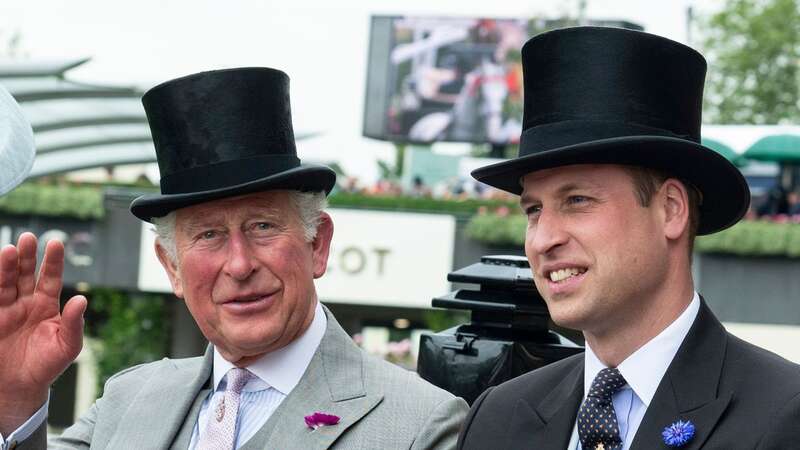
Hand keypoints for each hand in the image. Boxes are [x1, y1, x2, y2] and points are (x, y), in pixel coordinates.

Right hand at [0, 232, 85, 433]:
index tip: (55, 243)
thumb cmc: (48, 365)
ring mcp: (6, 310)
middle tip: (27, 238)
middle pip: (26, 274)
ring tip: (9, 250)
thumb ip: (74, 323)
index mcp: (47, 305)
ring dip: (7, 267)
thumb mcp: (68, 346)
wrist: (21, 387)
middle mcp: (26, 302)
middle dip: (27, 256)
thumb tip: (82, 300)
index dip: (53, 261)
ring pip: (6, 283)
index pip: (51, 277)